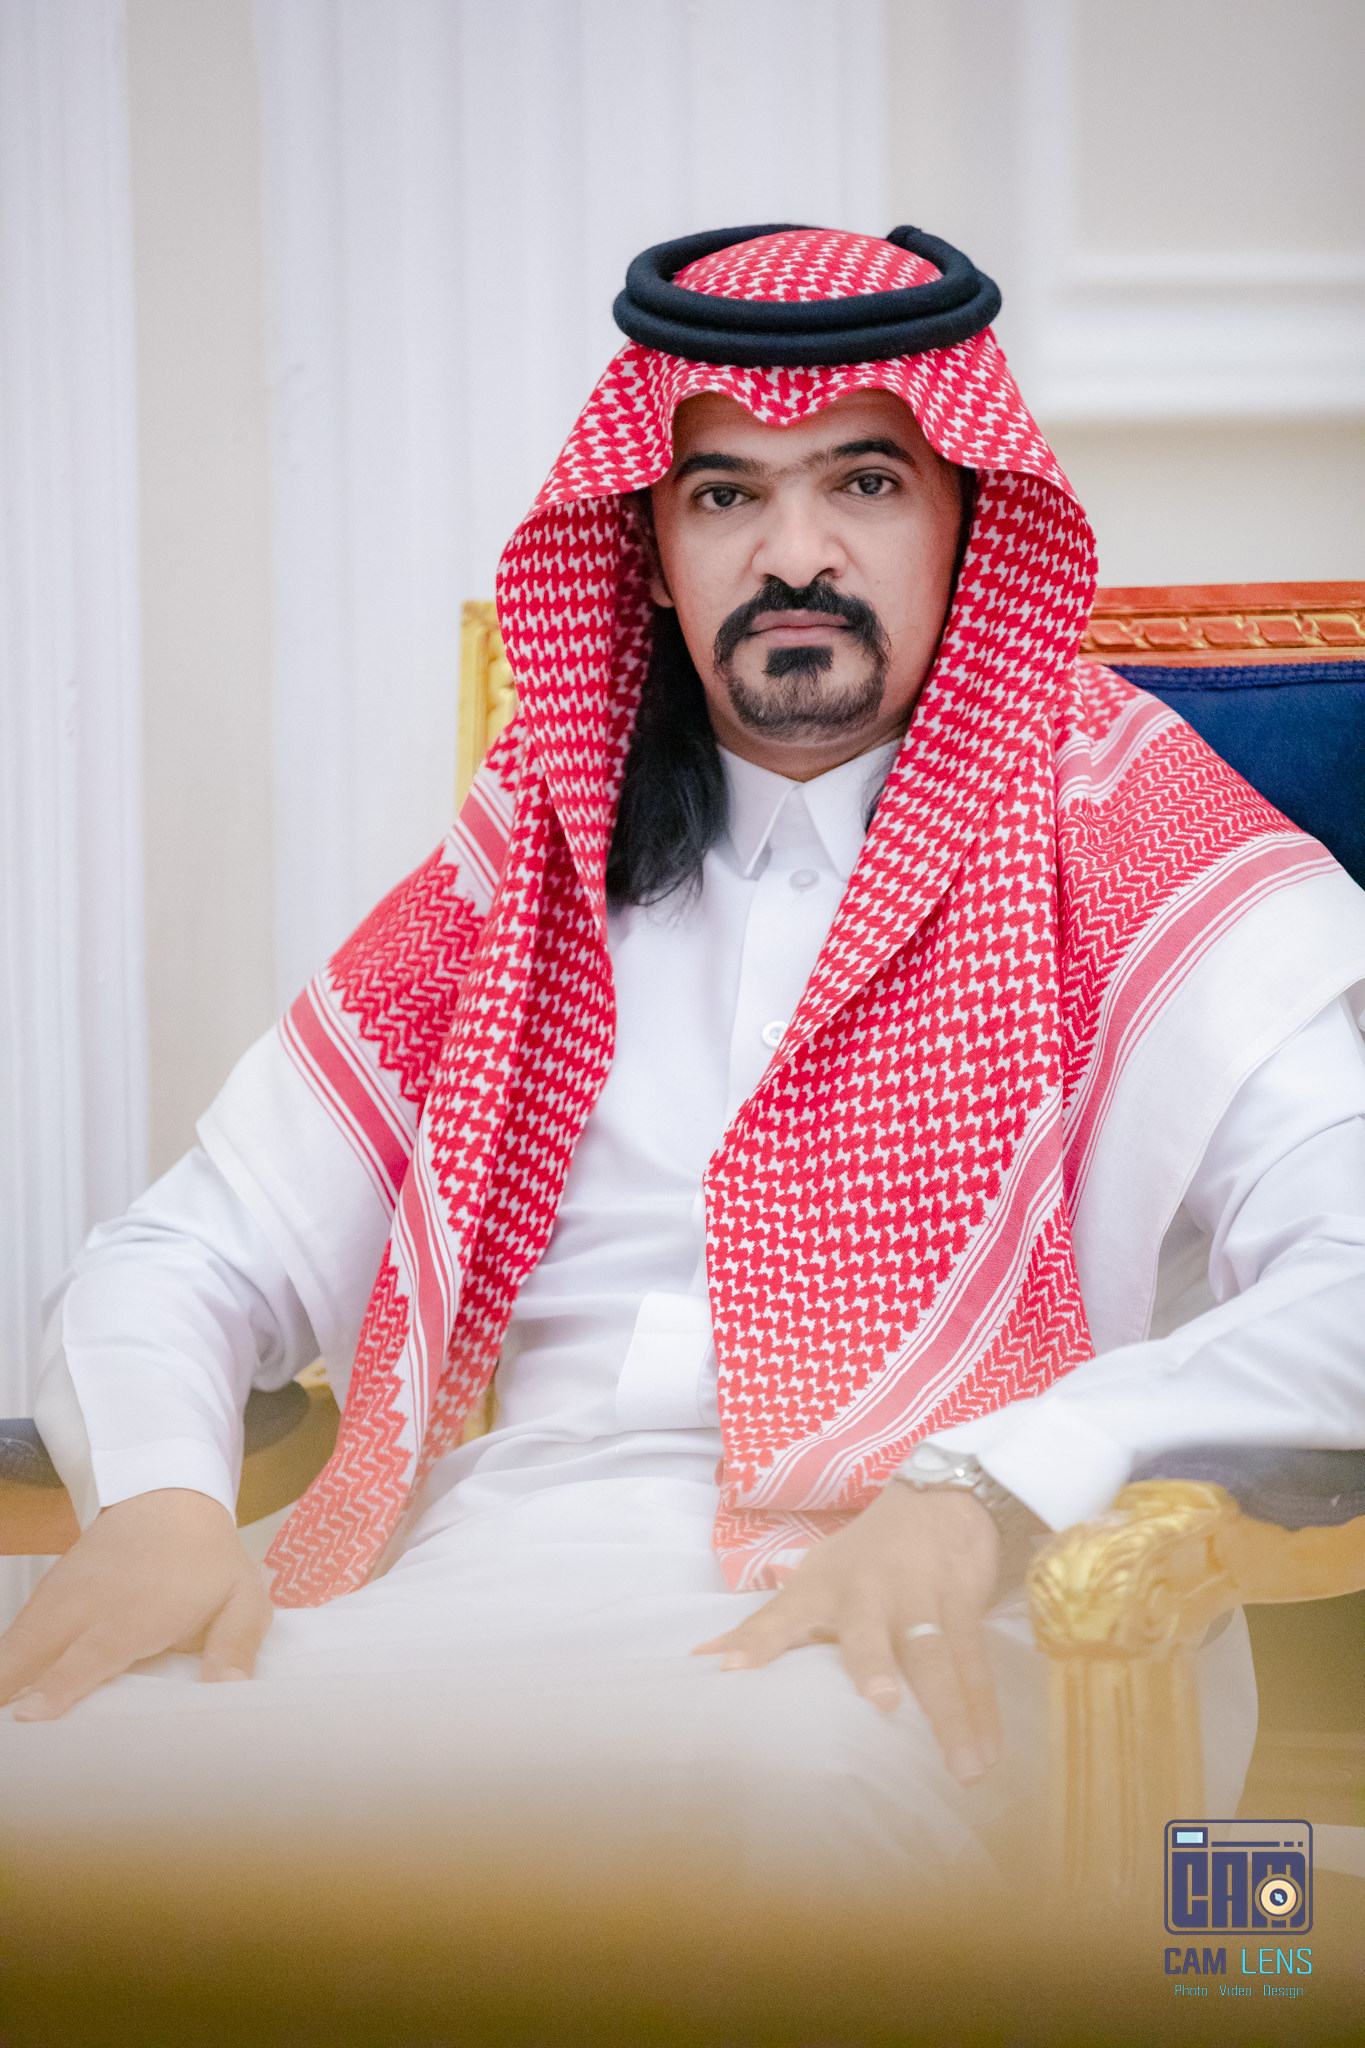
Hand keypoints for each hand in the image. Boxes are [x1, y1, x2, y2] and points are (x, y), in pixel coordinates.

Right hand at [0, 1488, 272, 1719]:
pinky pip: (20, 1626)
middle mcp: (95, 1601)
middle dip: (12, 1682)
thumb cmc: (208, 1558)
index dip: (61, 1683)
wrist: (171, 1497)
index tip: (31, 1715)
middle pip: (40, 1645)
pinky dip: (9, 1654)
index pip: (95, 1651)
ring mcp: (67, 1592)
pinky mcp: (51, 1589)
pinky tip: (4, 1685)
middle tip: (7, 1727)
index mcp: (142, 1611)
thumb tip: (229, 1690)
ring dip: (6, 1671)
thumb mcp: (241, 1597)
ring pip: (21, 1635)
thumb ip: (235, 1645)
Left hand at [693, 1483, 1001, 1783]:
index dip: (756, 1642)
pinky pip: (974, 1658)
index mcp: (820, 1589)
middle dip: (874, 1660)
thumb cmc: (862, 1558)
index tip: (729, 1672)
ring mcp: (919, 1593)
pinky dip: (983, 1706)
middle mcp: (867, 1590)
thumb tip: (702, 1661)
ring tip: (963, 1764)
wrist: (938, 1498)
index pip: (780, 1616)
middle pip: (870, 1628)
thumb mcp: (811, 1583)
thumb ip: (766, 1628)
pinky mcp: (962, 1600)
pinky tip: (990, 1750)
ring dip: (951, 1709)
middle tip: (881, 1700)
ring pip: (935, 1650)